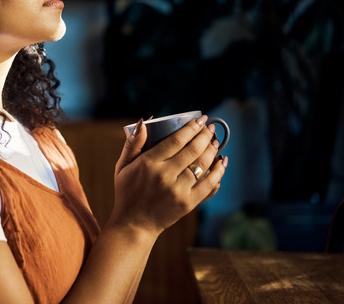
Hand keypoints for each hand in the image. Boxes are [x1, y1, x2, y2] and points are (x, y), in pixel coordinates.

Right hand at [108, 116, 227, 234]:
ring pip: (202, 165)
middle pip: (192, 150)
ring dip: (212, 151)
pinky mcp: (187, 203)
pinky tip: (221, 163)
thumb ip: (132, 144)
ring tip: (216, 142)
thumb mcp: (122, 167)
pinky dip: (218, 172)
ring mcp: (177, 190)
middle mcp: (164, 176)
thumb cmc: (127, 192)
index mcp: (148, 164)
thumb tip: (143, 123)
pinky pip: (208, 185)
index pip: (175, 140)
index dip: (191, 128)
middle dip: (205, 136)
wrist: (134, 224)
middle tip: (210, 128)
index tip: (200, 119)